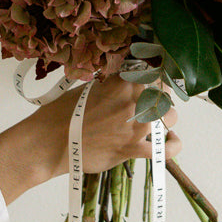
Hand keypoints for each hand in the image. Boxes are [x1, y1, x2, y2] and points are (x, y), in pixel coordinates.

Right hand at [0, 76, 180, 204]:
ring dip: (168, 119)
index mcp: (122, 82)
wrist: (49, 141)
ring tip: (160, 122)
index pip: (153, 72)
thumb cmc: (62, 113)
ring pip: (171, 118)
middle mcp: (133, 101)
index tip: (155, 81)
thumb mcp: (89, 88)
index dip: (156, 76)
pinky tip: (171, 142)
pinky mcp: (133, 148)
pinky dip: (172, 146)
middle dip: (162, 98)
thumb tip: (128, 84)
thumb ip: (114, 86)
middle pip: (165, 94)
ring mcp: (136, 126)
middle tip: (152, 103)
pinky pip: (165, 150)